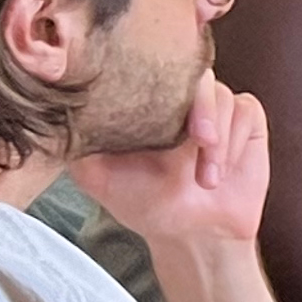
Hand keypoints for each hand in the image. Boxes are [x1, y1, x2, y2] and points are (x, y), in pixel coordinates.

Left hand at [71, 70, 271, 250]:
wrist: (193, 236)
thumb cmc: (144, 204)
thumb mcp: (94, 173)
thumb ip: (77, 139)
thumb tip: (55, 105)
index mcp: (144, 101)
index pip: (148, 66)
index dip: (154, 76)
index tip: (155, 110)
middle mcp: (180, 97)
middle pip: (191, 71)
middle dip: (199, 107)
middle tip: (199, 140)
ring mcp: (215, 106)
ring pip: (221, 96)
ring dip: (219, 140)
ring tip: (207, 178)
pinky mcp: (246, 120)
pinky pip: (245, 112)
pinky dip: (236, 142)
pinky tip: (222, 170)